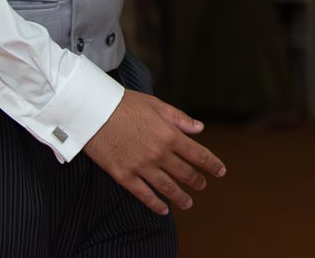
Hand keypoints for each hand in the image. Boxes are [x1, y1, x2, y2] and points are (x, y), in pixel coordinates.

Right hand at [83, 91, 225, 214]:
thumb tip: (199, 128)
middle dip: (197, 181)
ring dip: (180, 196)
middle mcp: (159, 153)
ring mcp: (141, 166)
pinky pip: (143, 194)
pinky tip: (163, 210)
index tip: (220, 171)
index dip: (211, 164)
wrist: (94, 112)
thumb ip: (180, 119)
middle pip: (184, 172)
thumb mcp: (157, 106)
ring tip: (188, 203)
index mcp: (170, 135)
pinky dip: (155, 204)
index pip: (197, 154)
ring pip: (166, 186)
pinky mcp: (123, 175)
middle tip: (203, 186)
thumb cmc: (125, 105)